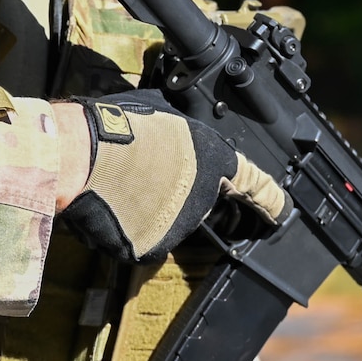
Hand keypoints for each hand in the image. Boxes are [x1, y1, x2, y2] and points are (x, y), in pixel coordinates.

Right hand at [54, 89, 285, 261]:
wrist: (82, 156)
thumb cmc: (117, 125)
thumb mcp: (163, 113)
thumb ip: (182, 133)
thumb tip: (177, 133)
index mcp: (213, 161)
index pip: (256, 185)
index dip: (270, 200)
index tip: (280, 213)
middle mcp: (202, 199)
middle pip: (196, 204)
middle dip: (176, 192)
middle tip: (143, 171)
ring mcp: (177, 228)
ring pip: (165, 222)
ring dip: (148, 209)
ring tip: (119, 183)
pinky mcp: (149, 247)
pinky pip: (138, 238)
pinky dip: (125, 226)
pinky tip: (109, 203)